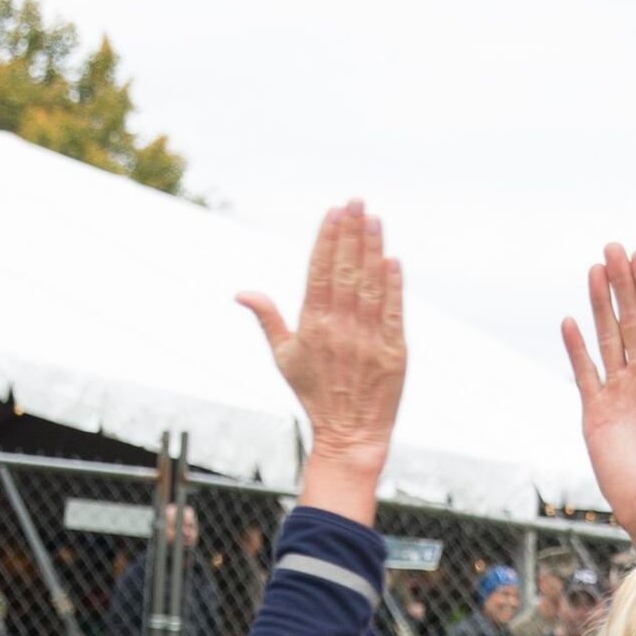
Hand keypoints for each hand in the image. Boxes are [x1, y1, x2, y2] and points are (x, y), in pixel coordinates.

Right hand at [242, 202, 404, 512]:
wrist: (350, 433)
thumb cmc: (315, 393)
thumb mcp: (284, 357)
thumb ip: (267, 319)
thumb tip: (241, 292)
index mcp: (312, 326)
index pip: (320, 272)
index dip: (327, 240)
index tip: (333, 212)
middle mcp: (340, 329)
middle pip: (346, 271)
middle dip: (351, 233)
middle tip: (356, 202)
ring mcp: (369, 339)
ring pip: (371, 285)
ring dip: (373, 249)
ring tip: (374, 219)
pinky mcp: (395, 352)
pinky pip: (394, 311)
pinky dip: (393, 284)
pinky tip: (392, 259)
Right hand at [562, 247, 635, 595]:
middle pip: (630, 321)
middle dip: (622, 285)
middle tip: (613, 247)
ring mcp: (619, 393)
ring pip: (607, 339)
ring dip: (600, 306)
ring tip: (594, 270)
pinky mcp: (596, 413)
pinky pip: (585, 373)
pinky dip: (577, 349)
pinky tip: (570, 321)